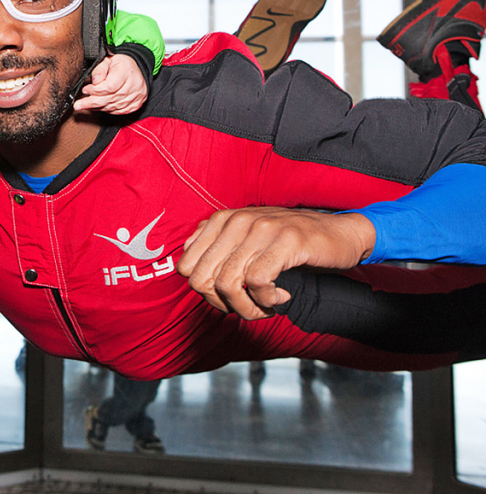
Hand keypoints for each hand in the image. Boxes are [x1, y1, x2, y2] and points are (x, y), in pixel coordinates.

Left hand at [73, 54, 146, 113]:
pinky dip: (106, 110)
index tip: (85, 89)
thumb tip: (95, 82)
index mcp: (127, 71)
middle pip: (110, 98)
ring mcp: (136, 96)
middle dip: (91, 102)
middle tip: (78, 105)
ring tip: (84, 106)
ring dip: (97, 107)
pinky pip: (118, 111)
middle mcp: (134, 85)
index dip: (95, 90)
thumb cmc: (119, 65)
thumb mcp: (107, 60)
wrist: (135, 70)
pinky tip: (97, 107)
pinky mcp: (136, 104)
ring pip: (112, 106)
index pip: (109, 87)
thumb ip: (99, 70)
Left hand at [176, 207, 375, 319]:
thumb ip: (217, 247)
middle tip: (248, 308)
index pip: (186, 267)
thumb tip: (187, 270)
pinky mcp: (286, 241)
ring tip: (266, 307)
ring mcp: (261, 229)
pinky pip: (257, 282)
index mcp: (222, 220)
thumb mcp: (248, 240)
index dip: (205, 293)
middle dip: (223, 304)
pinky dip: (267, 300)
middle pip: (202, 279)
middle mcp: (237, 221)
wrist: (341, 234)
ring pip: (228, 284)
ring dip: (247, 308)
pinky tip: (281, 297)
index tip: (229, 298)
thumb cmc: (291, 244)